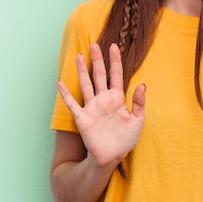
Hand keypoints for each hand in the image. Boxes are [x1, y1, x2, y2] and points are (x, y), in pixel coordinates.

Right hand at [56, 43, 145, 167]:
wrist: (112, 156)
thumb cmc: (125, 139)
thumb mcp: (137, 120)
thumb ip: (139, 102)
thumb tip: (142, 84)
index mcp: (118, 98)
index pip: (116, 75)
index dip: (115, 61)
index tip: (114, 46)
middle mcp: (103, 99)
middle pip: (99, 75)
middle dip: (97, 60)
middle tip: (94, 44)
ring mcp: (92, 107)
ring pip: (86, 84)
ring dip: (81, 71)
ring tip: (78, 56)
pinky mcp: (83, 118)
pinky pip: (72, 104)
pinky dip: (65, 94)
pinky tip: (59, 83)